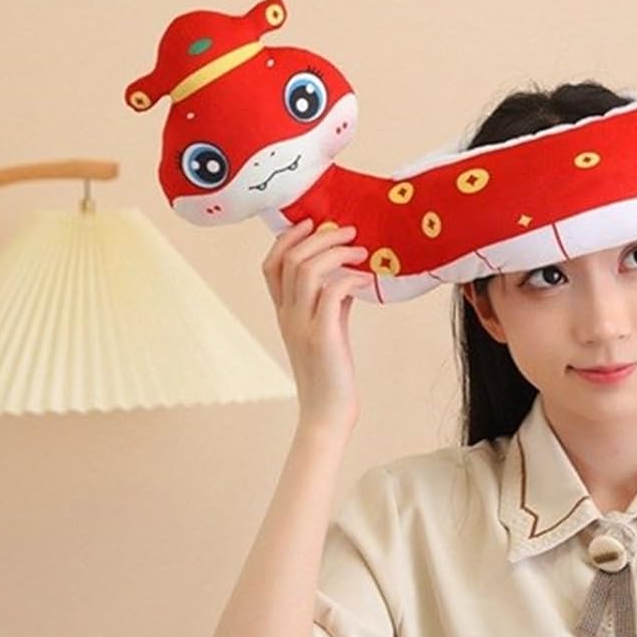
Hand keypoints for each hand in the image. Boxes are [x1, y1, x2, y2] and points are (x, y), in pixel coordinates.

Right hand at [262, 218, 373, 436]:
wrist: (327, 414)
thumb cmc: (331, 373)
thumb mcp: (327, 330)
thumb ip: (331, 303)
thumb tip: (348, 276)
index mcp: (284, 313)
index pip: (271, 265)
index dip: (287, 238)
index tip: (311, 223)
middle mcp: (287, 316)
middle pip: (290, 260)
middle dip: (320, 237)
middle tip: (348, 231)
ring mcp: (303, 326)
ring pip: (307, 271)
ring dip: (336, 253)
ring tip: (361, 250)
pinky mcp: (323, 337)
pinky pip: (332, 294)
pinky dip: (349, 278)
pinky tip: (365, 279)